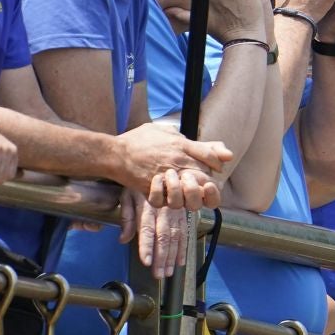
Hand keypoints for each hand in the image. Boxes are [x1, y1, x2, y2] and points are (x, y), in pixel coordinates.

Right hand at [113, 123, 229, 208]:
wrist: (115, 153)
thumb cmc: (139, 140)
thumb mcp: (166, 131)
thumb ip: (190, 140)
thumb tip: (219, 150)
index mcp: (181, 145)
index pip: (211, 156)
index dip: (217, 163)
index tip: (216, 167)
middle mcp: (176, 161)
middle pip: (205, 179)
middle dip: (209, 185)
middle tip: (205, 185)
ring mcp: (165, 177)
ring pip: (189, 196)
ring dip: (191, 196)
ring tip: (187, 192)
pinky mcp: (152, 190)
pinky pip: (166, 203)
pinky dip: (169, 202)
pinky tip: (169, 196)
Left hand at [118, 187, 189, 278]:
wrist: (161, 170)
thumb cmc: (140, 185)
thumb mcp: (127, 196)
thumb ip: (126, 218)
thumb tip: (122, 239)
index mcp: (147, 206)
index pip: (147, 229)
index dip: (147, 246)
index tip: (146, 261)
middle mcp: (163, 211)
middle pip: (163, 237)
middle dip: (161, 257)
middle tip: (158, 274)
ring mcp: (175, 213)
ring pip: (175, 238)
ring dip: (172, 257)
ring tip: (167, 272)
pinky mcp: (183, 215)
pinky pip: (184, 233)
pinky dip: (183, 248)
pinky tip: (180, 262)